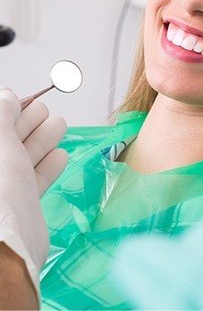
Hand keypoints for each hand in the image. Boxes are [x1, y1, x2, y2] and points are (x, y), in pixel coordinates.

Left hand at [0, 87, 66, 300]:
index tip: (22, 100)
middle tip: (43, 110)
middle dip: (29, 122)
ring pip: (27, 156)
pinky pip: (37, 178)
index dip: (10, 110)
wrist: (10, 244)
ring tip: (58, 125)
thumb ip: (2, 113)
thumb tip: (7, 95)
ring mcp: (5, 187)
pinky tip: (60, 155)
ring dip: (44, 138)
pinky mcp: (23, 202)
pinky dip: (49, 165)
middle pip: (11, 138)